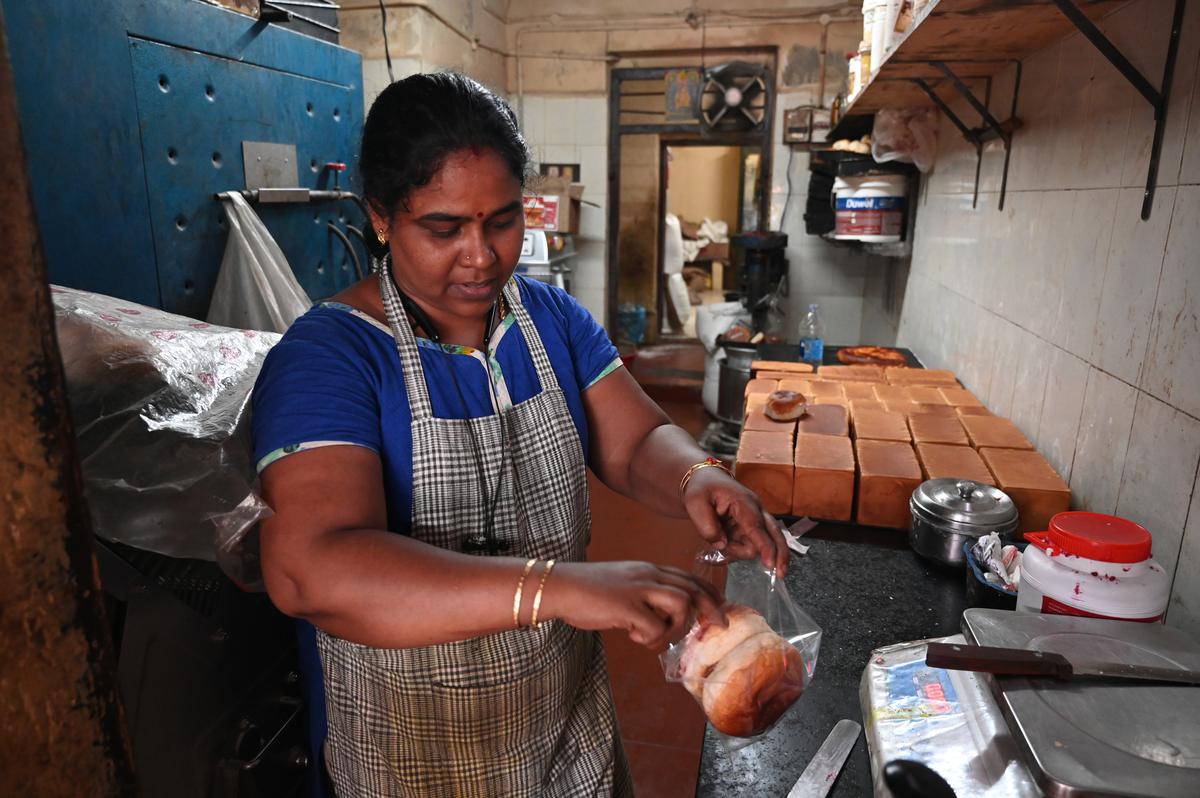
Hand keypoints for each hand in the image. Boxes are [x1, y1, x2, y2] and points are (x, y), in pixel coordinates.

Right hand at [543, 561, 725, 649]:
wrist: (560, 586)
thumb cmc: (588, 590)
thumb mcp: (623, 585)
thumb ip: (644, 595)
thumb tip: (662, 619)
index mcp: (648, 570)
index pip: (688, 577)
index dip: (709, 593)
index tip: (720, 608)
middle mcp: (647, 575)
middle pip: (692, 589)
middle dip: (711, 609)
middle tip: (719, 626)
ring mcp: (637, 589)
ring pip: (681, 605)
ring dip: (676, 628)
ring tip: (656, 639)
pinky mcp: (625, 606)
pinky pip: (654, 627)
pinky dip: (650, 638)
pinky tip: (632, 637)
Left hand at [682, 467, 788, 575]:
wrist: (705, 479)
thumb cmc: (701, 488)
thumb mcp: (695, 504)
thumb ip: (706, 526)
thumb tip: (722, 545)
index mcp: (743, 502)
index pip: (758, 527)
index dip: (765, 547)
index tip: (770, 564)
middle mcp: (755, 510)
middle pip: (775, 535)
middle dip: (778, 555)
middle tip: (779, 575)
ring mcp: (754, 519)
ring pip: (758, 545)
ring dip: (740, 552)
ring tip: (717, 544)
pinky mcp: (750, 527)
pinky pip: (749, 545)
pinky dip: (736, 552)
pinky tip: (721, 550)